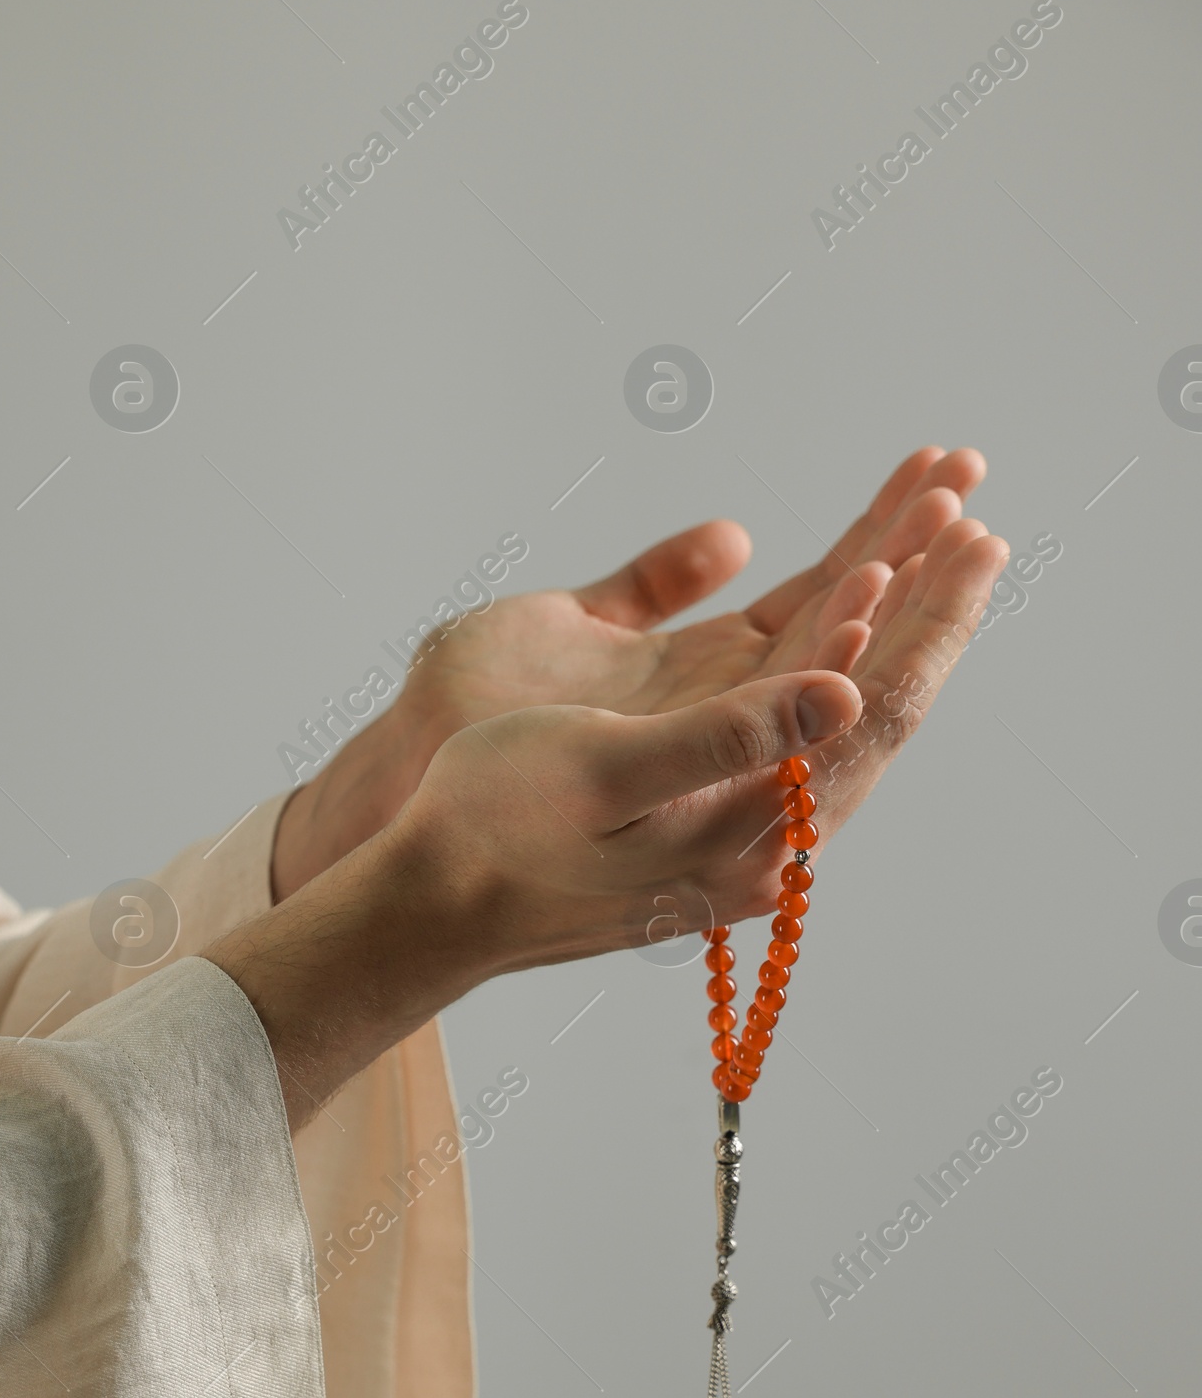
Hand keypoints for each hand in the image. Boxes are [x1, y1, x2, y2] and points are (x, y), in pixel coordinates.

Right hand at [270, 445, 986, 898]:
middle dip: (924, 592)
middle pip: (871, 693)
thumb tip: (843, 692)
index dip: (925, 613)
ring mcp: (734, 811)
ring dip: (883, 602)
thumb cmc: (495, 831)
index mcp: (754, 823)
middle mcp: (762, 824)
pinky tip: (846, 598)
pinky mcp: (700, 793)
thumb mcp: (607, 770)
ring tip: (929, 520)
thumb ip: (729, 735)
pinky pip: (787, 702)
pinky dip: (826, 634)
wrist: (427, 904)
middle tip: (970, 494)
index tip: (968, 527)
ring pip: (834, 693)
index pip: (870, 707)